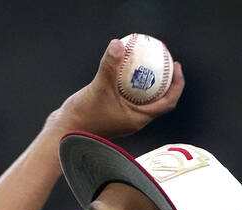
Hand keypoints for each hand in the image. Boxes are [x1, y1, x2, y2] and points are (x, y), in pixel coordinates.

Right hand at [49, 39, 185, 139]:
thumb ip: (109, 66)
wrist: (64, 132)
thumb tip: (118, 44)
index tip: (176, 66)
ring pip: (143, 98)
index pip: (167, 103)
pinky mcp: (113, 113)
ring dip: (149, 82)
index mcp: (138, 118)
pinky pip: (128, 96)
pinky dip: (131, 82)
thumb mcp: (98, 87)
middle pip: (159, 100)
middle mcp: (134, 119)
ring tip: (148, 61)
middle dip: (166, 80)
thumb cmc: (83, 116)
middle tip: (166, 60)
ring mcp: (124, 117)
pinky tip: (124, 67)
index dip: (177, 85)